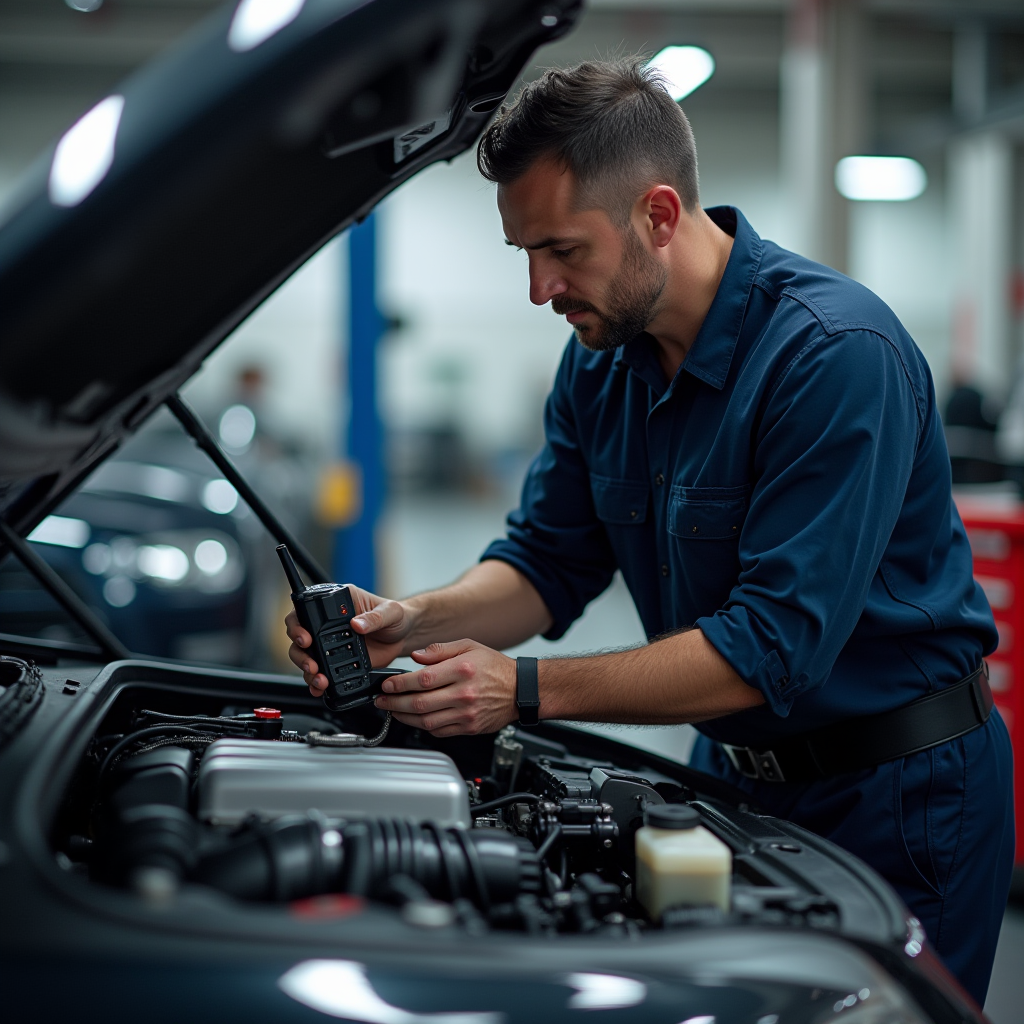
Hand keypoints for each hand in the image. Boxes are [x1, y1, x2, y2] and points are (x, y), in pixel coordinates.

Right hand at [286, 586, 412, 697]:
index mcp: (338, 604)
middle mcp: (328, 624)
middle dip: (300, 653)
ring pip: (306, 657)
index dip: (298, 624)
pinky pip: (321, 673)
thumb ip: (375, 617)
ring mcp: (330, 643)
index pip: (306, 610)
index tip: (304, 637)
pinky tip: (320, 688)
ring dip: (307, 671)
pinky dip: (317, 683)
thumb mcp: (391, 612)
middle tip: (311, 664)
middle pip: (299, 637)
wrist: (405, 636)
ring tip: (320, 680)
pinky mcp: (337, 661)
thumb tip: (357, 624)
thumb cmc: (398, 617)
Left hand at [373, 639, 516, 736]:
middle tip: (381, 700)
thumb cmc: (495, 667)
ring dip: (404, 717)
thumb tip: (415, 657)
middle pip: (420, 703)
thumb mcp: (469, 646)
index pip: (422, 679)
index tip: (386, 684)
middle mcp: (464, 693)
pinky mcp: (469, 728)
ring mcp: (466, 714)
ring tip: (393, 711)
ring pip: (426, 721)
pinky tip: (415, 719)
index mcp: (463, 670)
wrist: (521, 690)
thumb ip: (439, 650)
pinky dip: (423, 726)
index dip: (399, 684)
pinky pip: (439, 731)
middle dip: (394, 703)